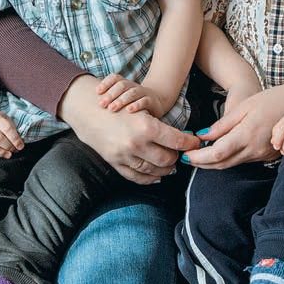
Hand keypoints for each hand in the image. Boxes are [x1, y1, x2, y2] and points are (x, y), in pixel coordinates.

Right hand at [61, 74, 197, 184]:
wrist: (87, 109)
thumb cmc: (117, 105)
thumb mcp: (141, 109)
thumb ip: (160, 126)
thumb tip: (181, 139)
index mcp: (146, 127)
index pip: (177, 141)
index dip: (190, 143)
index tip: (195, 143)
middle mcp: (136, 144)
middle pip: (168, 159)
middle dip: (177, 157)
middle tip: (180, 152)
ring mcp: (125, 156)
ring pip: (154, 170)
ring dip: (165, 169)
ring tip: (170, 163)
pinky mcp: (115, 163)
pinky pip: (136, 177)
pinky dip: (150, 178)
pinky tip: (157, 175)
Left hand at [97, 73, 168, 115]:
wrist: (156, 103)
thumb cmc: (133, 103)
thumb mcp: (121, 98)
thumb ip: (109, 99)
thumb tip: (88, 102)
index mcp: (125, 83)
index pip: (115, 78)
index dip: (106, 83)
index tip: (97, 92)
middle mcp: (134, 86)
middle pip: (122, 85)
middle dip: (111, 94)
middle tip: (102, 104)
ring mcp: (144, 92)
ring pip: (132, 93)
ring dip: (121, 100)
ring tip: (112, 108)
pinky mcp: (152, 101)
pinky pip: (144, 101)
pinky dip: (137, 105)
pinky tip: (129, 110)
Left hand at [185, 75, 283, 169]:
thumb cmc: (271, 99)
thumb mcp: (244, 106)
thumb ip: (223, 124)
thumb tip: (203, 136)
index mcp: (247, 134)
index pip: (217, 154)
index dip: (199, 158)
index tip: (186, 155)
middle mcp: (255, 149)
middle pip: (222, 164)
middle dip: (203, 164)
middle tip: (187, 159)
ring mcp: (263, 154)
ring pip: (233, 164)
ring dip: (215, 163)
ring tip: (199, 156)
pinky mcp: (268, 156)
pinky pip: (244, 160)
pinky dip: (229, 159)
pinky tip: (220, 152)